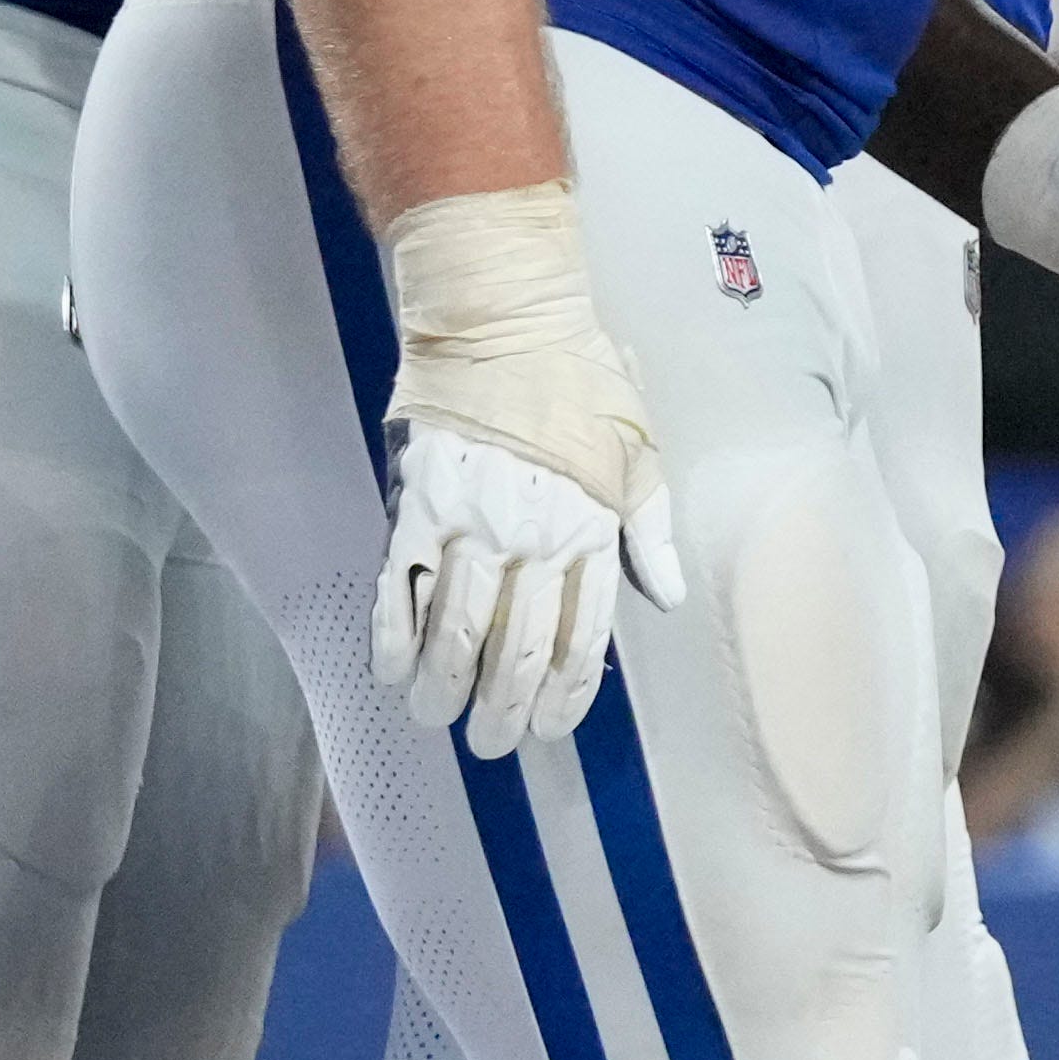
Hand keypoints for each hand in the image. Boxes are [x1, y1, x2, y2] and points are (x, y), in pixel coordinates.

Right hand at [371, 185, 685, 758]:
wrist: (505, 316)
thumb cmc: (580, 378)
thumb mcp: (639, 450)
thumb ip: (651, 531)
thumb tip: (666, 599)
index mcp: (593, 529)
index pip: (581, 638)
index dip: (563, 695)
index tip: (548, 730)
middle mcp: (536, 537)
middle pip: (518, 649)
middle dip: (504, 710)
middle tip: (491, 744)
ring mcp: (473, 523)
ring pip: (458, 632)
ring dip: (446, 688)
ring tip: (437, 720)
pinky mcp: (417, 504)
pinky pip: (402, 588)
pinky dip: (395, 638)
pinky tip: (392, 674)